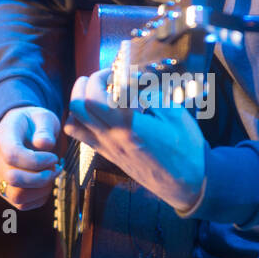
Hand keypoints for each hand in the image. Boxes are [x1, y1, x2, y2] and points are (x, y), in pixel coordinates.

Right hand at [0, 105, 60, 209]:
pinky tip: (45, 184)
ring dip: (40, 190)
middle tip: (55, 167)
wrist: (23, 129)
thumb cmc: (35, 123)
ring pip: (16, 196)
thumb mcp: (43, 117)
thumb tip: (44, 145)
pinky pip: (21, 204)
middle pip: (13, 178)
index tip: (53, 158)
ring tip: (51, 176)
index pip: (12, 155)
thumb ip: (45, 129)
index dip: (37, 161)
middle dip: (41, 177)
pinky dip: (38, 198)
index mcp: (2, 136)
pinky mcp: (4, 189)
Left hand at [63, 68, 206, 212]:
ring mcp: (106, 147)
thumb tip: (135, 83)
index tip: (127, 72)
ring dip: (80, 100)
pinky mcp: (106, 154)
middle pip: (79, 104)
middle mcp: (112, 137)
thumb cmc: (185, 149)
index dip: (111, 75)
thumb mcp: (176, 115)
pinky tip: (98, 112)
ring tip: (98, 92)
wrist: (184, 185)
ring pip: (73, 120)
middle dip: (89, 82)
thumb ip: (152, 96)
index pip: (102, 94)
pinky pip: (80, 136)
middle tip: (107, 77)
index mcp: (130, 126)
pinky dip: (81, 118)